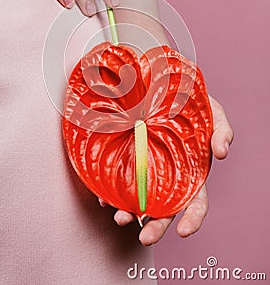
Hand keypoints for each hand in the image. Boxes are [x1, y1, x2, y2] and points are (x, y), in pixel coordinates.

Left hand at [99, 94, 232, 245]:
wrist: (163, 88)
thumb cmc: (193, 104)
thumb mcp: (213, 113)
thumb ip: (222, 131)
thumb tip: (222, 154)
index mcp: (192, 173)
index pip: (195, 203)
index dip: (192, 220)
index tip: (184, 231)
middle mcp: (169, 178)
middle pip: (164, 210)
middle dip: (155, 227)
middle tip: (144, 238)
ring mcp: (147, 171)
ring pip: (139, 200)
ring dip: (129, 213)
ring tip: (119, 216)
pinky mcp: (127, 160)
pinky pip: (118, 181)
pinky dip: (110, 192)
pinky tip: (104, 196)